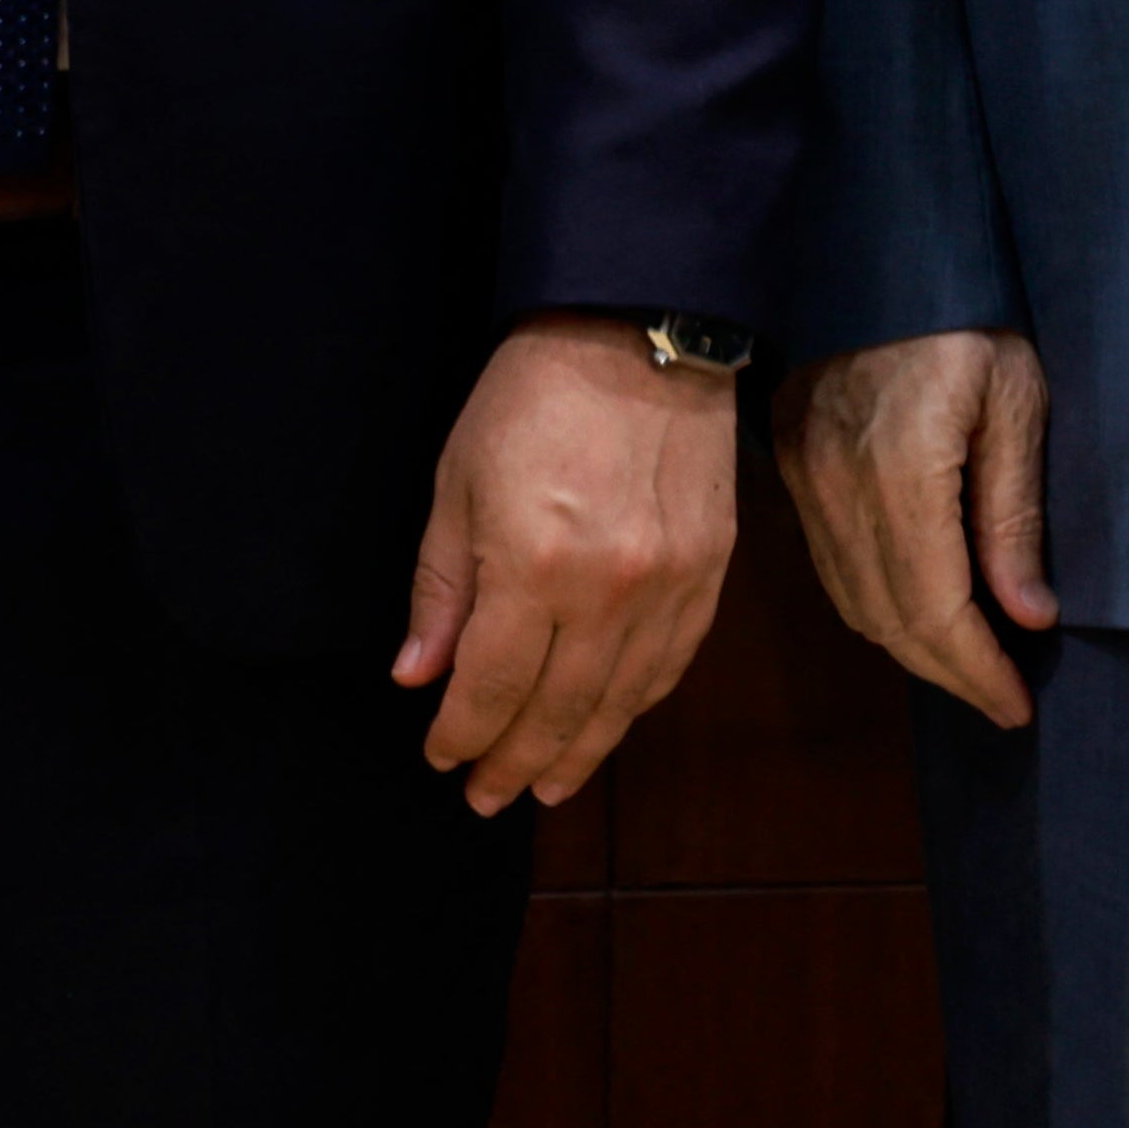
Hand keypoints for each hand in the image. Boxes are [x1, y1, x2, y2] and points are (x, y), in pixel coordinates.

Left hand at [396, 314, 743, 812]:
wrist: (640, 329)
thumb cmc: (532, 396)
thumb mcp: (457, 484)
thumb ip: (442, 589)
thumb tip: (419, 676)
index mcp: (533, 565)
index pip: (492, 686)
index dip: (463, 732)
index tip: (441, 757)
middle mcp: (608, 590)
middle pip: (557, 710)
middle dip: (515, 763)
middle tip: (487, 798)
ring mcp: (669, 584)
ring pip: (620, 701)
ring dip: (580, 752)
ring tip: (547, 787)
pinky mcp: (710, 569)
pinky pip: (672, 662)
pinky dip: (637, 704)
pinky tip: (610, 723)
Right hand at [776, 328, 1054, 727]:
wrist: (877, 247)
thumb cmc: (967, 312)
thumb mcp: (1016, 398)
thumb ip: (1014, 511)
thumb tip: (1029, 616)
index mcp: (900, 472)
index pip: (936, 610)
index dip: (977, 671)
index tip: (1018, 707)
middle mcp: (838, 489)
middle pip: (890, 619)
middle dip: (950, 673)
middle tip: (1002, 700)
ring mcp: (804, 479)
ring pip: (853, 601)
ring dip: (911, 646)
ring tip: (971, 666)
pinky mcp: (790, 466)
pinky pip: (832, 565)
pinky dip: (877, 604)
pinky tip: (921, 610)